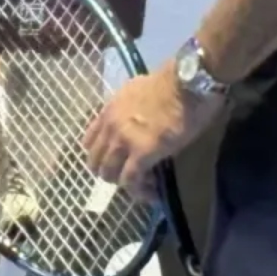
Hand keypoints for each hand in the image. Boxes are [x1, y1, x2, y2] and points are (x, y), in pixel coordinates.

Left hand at [83, 71, 224, 195]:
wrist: (187, 84)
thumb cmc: (171, 83)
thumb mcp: (138, 91)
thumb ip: (129, 108)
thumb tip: (135, 119)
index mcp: (109, 109)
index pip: (89, 141)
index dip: (101, 155)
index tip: (116, 161)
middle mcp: (110, 125)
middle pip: (96, 161)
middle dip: (111, 173)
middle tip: (130, 177)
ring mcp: (123, 140)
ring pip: (109, 174)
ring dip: (124, 184)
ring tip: (144, 185)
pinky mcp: (141, 154)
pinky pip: (131, 180)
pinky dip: (139, 191)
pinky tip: (151, 192)